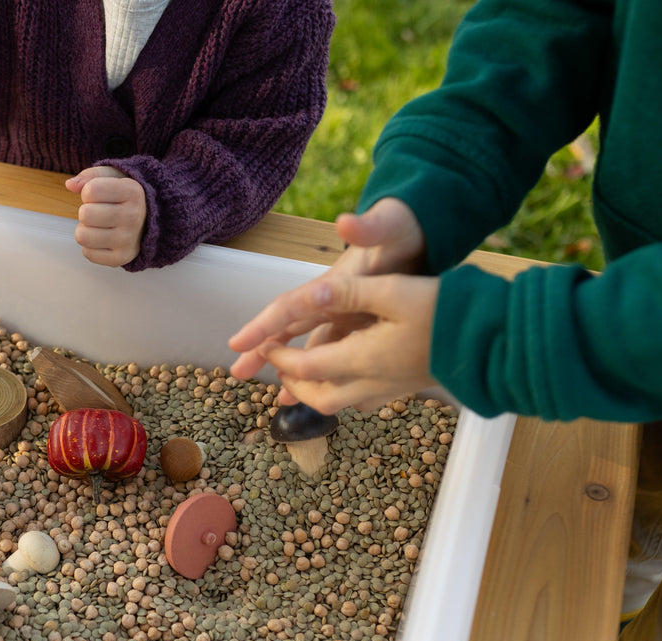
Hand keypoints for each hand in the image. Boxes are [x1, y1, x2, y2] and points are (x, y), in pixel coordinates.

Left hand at [66, 166, 145, 266]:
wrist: (149, 221)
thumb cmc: (125, 197)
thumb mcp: (113, 176)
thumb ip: (90, 175)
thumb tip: (70, 184)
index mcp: (133, 192)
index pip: (90, 191)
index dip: (88, 191)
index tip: (100, 195)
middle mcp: (133, 217)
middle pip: (85, 214)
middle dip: (86, 211)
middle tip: (99, 211)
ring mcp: (128, 241)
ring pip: (82, 236)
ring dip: (85, 229)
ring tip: (99, 225)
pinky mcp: (121, 258)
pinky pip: (88, 253)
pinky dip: (91, 246)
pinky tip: (103, 238)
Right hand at [228, 198, 425, 385]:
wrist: (424, 229)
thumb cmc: (404, 228)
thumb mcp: (389, 226)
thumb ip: (370, 227)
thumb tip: (346, 222)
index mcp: (333, 282)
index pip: (289, 306)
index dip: (263, 325)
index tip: (237, 343)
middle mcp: (333, 299)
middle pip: (290, 327)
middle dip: (263, 350)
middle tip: (238, 372)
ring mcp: (347, 312)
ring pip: (312, 345)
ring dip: (292, 368)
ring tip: (278, 398)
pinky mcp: (363, 322)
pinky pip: (337, 353)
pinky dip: (326, 372)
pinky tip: (322, 392)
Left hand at [255, 272, 440, 412]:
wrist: (494, 342)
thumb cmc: (444, 312)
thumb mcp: (393, 291)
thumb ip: (348, 293)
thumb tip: (309, 294)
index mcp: (361, 359)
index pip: (305, 366)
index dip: (280, 358)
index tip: (265, 346)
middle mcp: (371, 382)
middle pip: (318, 397)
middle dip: (293, 384)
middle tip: (279, 365)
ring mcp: (390, 390)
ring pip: (339, 404)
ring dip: (314, 392)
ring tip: (303, 374)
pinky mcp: (405, 389)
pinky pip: (362, 400)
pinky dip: (341, 394)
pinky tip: (344, 379)